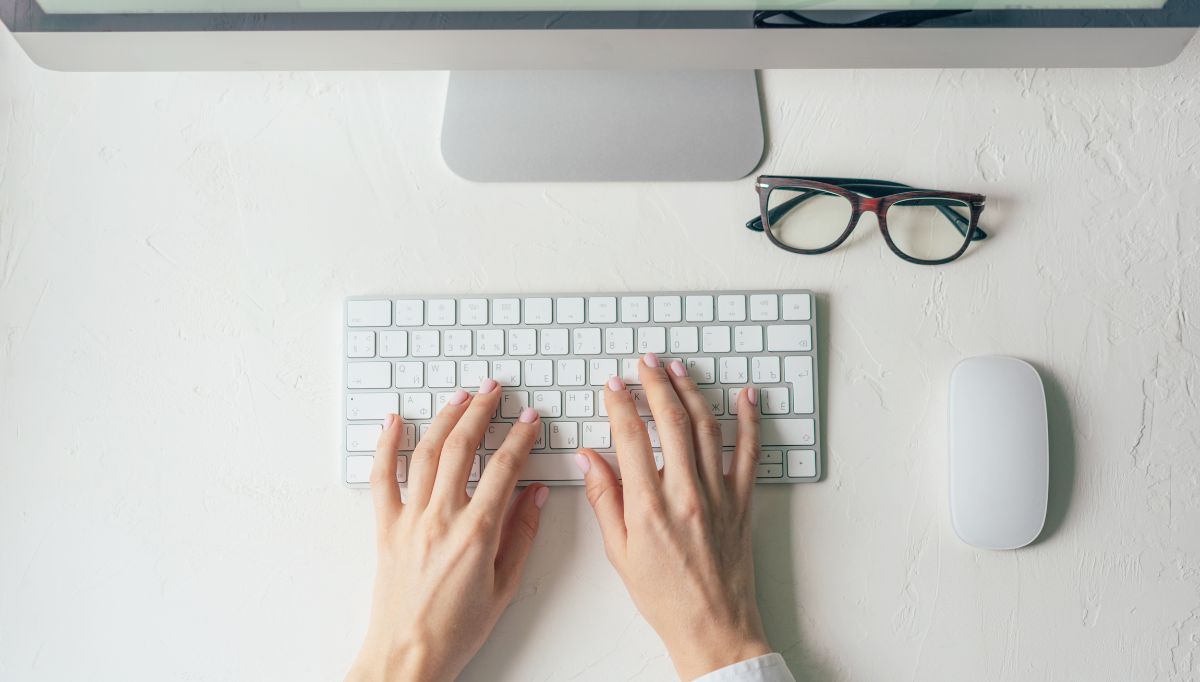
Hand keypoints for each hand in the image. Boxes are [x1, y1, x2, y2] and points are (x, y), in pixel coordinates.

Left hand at [346, 379, 548, 681]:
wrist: (408, 656)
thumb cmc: (456, 630)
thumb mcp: (504, 586)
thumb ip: (521, 536)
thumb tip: (536, 495)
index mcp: (476, 533)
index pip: (504, 469)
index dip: (520, 438)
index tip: (530, 420)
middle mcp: (440, 519)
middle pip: (462, 448)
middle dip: (482, 412)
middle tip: (495, 391)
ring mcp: (409, 520)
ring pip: (425, 454)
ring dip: (444, 419)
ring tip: (460, 397)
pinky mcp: (385, 529)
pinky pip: (382, 479)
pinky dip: (385, 446)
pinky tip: (393, 422)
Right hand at [576, 353, 770, 680]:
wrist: (714, 627)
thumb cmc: (665, 597)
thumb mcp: (620, 551)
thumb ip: (604, 499)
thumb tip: (589, 459)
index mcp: (649, 506)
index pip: (631, 437)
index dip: (619, 403)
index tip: (612, 386)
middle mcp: (686, 493)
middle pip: (671, 421)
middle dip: (655, 384)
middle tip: (644, 363)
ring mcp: (719, 494)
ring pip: (707, 427)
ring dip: (691, 392)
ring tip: (678, 369)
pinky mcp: (742, 501)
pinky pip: (748, 452)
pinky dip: (749, 421)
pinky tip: (746, 397)